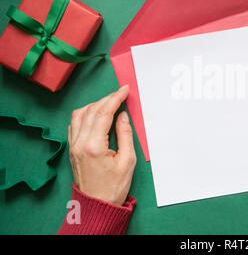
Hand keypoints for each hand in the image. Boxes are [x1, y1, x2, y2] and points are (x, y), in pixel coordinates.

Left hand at [68, 86, 136, 205]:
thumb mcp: (128, 161)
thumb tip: (122, 116)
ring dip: (94, 105)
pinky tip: (95, 115)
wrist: (97, 204)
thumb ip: (125, 135)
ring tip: (109, 103)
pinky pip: (74, 124)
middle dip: (107, 99)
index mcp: (94, 145)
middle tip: (120, 94)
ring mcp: (73, 145)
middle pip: (91, 110)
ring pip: (79, 114)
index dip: (115, 98)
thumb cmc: (113, 187)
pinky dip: (85, 114)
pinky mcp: (72, 149)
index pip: (104, 113)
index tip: (125, 90)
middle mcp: (80, 143)